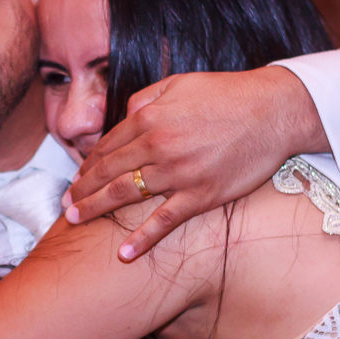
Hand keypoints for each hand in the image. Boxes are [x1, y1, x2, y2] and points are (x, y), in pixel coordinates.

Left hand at [63, 67, 324, 260]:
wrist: (275, 111)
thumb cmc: (227, 95)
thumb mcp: (179, 84)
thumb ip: (146, 99)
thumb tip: (125, 116)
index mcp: (149, 118)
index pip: (107, 146)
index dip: (88, 165)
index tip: (77, 178)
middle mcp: (157, 146)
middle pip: (107, 172)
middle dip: (82, 190)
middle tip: (65, 205)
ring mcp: (178, 173)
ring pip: (125, 195)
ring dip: (96, 209)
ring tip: (75, 221)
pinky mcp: (201, 195)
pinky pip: (164, 221)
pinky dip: (142, 240)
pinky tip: (123, 254)